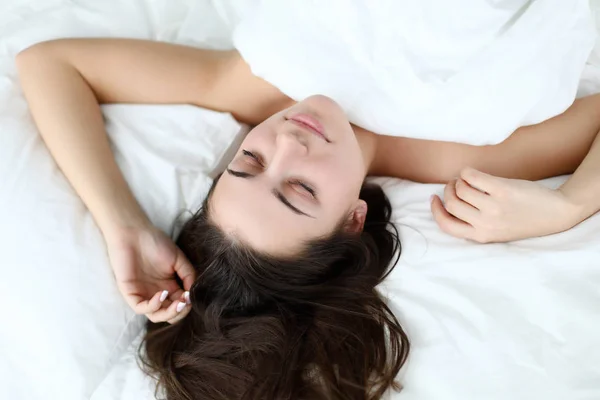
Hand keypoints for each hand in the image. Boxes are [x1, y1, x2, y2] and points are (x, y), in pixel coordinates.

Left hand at [105, 226, 195, 323]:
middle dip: (180, 311)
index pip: (180, 305)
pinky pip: (141, 308)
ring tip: (178, 302)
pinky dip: (154, 306)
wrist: (133, 233)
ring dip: (169, 313)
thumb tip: (193, 293)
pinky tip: (163, 294)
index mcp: (169, 286)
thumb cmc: (155, 242)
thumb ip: (189, 275)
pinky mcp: (130, 293)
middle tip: (185, 301)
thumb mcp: (178, 259)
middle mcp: (157, 293)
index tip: (192, 295)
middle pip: (170, 314)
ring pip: (157, 316)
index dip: (187, 304)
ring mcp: (143, 294)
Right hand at [431, 168, 579, 242]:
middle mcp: (486, 223)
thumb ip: (473, 222)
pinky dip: (467, 172)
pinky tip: (472, 172)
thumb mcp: (496, 231)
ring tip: (466, 179)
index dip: (436, 211)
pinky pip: (472, 176)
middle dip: (447, 191)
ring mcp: (494, 207)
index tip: (434, 199)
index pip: (447, 226)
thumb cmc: (523, 220)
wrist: (555, 213)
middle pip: (451, 204)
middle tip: (453, 185)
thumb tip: (447, 202)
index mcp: (481, 236)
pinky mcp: (502, 190)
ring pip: (460, 189)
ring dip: (458, 181)